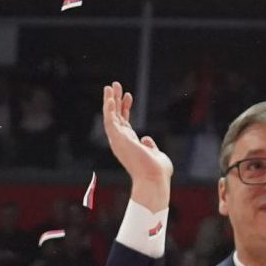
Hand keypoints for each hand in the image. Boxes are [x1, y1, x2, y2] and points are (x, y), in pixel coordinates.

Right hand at [101, 82, 171, 208]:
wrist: (154, 180)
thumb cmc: (156, 171)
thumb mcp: (155, 154)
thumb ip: (150, 146)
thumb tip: (146, 138)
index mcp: (129, 144)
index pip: (124, 122)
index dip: (125, 108)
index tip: (129, 95)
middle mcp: (121, 141)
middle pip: (115, 116)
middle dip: (115, 100)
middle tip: (114, 85)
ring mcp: (118, 140)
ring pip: (110, 117)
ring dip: (109, 101)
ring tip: (110, 86)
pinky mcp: (118, 140)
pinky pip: (110, 121)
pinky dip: (109, 109)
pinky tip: (110, 98)